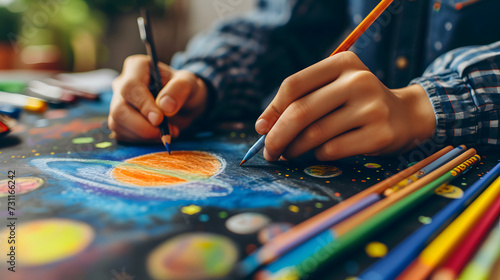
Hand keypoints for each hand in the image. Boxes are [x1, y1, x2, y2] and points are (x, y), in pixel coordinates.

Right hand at [109, 55, 207, 141]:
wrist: (184, 105)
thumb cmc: (185, 90)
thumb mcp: (190, 84)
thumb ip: (179, 90)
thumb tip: (164, 107)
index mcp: (137, 68)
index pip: (130, 87)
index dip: (143, 105)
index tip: (159, 119)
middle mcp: (122, 84)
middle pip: (119, 109)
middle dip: (142, 127)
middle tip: (165, 133)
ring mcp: (118, 103)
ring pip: (118, 125)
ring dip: (144, 136)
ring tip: (168, 132)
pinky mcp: (119, 122)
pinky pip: (122, 135)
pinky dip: (142, 141)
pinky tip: (158, 136)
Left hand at [255, 51, 435, 161]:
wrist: (405, 116)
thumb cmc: (356, 103)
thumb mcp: (332, 90)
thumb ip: (300, 101)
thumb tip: (262, 126)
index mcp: (343, 63)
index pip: (294, 85)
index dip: (272, 109)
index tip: (261, 128)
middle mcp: (358, 81)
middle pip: (300, 111)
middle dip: (276, 136)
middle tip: (268, 151)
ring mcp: (372, 107)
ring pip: (314, 134)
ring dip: (293, 149)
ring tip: (288, 154)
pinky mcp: (380, 134)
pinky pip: (332, 150)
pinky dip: (317, 155)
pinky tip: (317, 154)